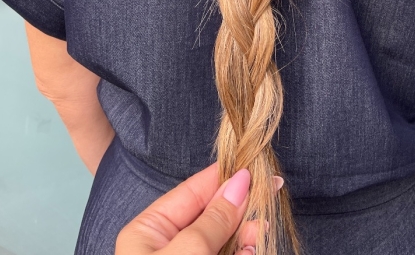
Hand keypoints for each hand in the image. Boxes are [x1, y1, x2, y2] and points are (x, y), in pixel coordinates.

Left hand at [116, 163, 258, 254]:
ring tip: (259, 233)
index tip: (255, 168)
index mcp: (147, 231)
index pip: (192, 191)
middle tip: (267, 200)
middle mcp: (165, 246)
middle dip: (239, 209)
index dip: (224, 177)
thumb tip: (240, 183)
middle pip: (209, 215)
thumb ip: (213, 220)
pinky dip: (241, 252)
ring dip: (244, 234)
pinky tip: (251, 251)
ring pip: (221, 239)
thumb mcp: (186, 253)